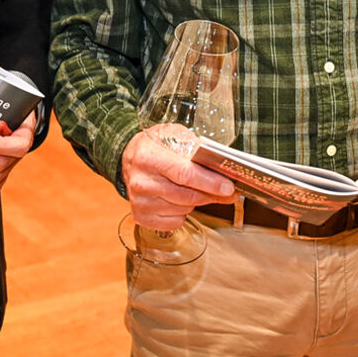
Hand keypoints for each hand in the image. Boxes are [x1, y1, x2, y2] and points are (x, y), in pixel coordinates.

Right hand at [119, 126, 234, 230]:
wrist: (128, 158)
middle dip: (212, 194)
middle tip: (227, 191)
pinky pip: (175, 222)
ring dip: (197, 201)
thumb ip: (196, 149)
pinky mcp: (141, 216)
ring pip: (184, 209)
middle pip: (187, 195)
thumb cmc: (154, 145)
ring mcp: (140, 202)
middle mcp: (142, 182)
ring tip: (196, 188)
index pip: (185, 174)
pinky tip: (179, 199)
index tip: (228, 187)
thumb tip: (221, 168)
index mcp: (149, 157)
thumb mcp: (174, 135)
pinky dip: (183, 212)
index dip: (209, 182)